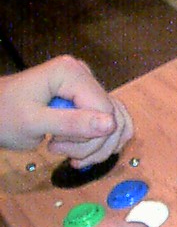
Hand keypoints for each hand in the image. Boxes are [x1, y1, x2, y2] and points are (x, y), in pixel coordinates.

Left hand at [0, 55, 133, 166]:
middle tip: (59, 151)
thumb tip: (111, 125)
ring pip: (115, 121)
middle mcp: (84, 74)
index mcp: (71, 73)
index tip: (56, 147)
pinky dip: (100, 141)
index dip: (90, 136)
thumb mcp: (33, 123)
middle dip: (91, 144)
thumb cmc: (4, 116)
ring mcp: (87, 85)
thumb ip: (71, 123)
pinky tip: (81, 151)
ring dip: (97, 146)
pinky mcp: (86, 98)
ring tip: (69, 154)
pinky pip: (108, 121)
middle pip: (112, 116)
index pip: (104, 109)